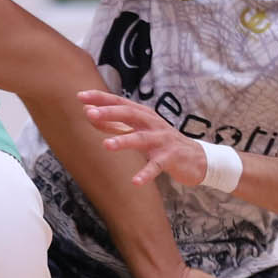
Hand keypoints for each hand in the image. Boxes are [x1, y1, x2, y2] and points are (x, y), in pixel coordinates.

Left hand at [80, 89, 207, 187]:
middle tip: (90, 113)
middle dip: (110, 113)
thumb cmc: (162, 142)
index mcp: (143, 115)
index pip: (120, 102)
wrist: (196, 158)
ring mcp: (162, 141)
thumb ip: (115, 124)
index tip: (81, 96)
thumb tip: (89, 115)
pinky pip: (156, 166)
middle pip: (130, 114)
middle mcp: (152, 124)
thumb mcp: (139, 130)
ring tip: (106, 145)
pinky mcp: (170, 158)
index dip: (101, 98)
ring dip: (124, 140)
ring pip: (141, 139)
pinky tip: (135, 181)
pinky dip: (146, 173)